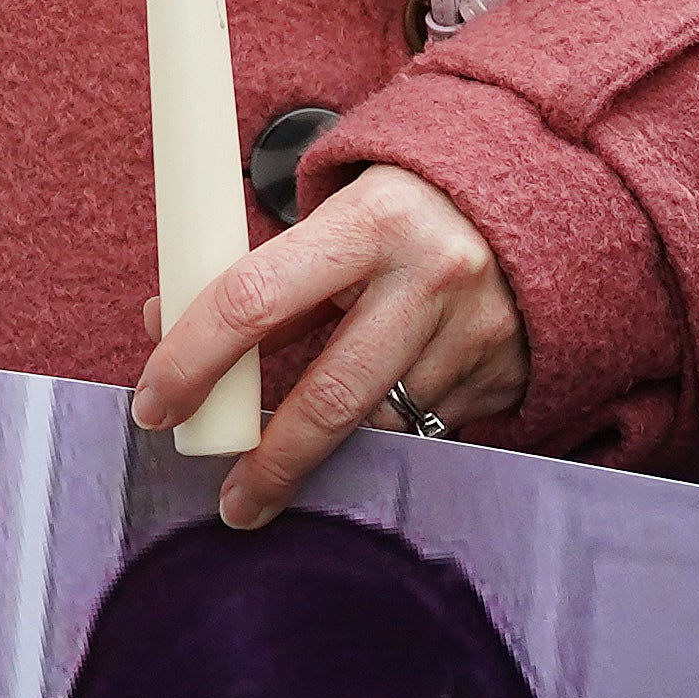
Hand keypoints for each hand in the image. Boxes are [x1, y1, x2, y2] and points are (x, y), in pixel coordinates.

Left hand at [133, 163, 524, 532]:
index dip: (193, 359)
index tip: (157, 405)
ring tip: (299, 452)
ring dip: (330, 447)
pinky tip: (381, 405)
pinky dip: (389, 427)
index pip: (254, 298)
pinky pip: (427, 426)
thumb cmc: (410, 205)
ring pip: (380, 424)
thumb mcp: (336, 216)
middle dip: (269, 462)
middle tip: (231, 502)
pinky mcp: (503, 374)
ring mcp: (475, 332)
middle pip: (328, 397)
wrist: (541, 194)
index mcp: (372, 219)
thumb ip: (261, 273)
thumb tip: (165, 325)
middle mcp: (431, 276)